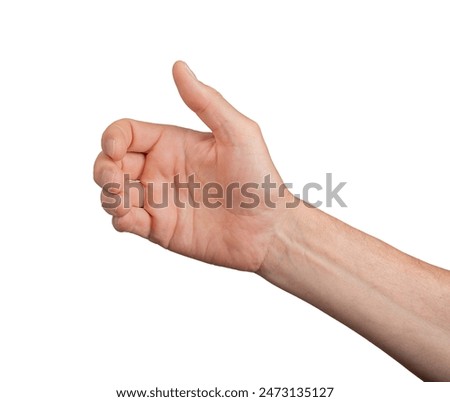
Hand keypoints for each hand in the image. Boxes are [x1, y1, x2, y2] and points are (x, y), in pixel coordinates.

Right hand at [94, 61, 295, 270]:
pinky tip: (134, 219)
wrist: (268, 229)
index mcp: (172, 143)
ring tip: (125, 202)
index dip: (112, 138)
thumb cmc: (259, 178)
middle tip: (115, 180)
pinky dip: (120, 219)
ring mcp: (158, 199)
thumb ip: (205, 102)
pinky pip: (125, 221)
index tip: (116, 150)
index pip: (126, 133)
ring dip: (108, 195)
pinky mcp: (159, 228)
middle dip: (103, 169)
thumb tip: (178, 66)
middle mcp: (161, 169)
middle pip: (110, 162)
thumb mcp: (238, 133)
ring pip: (112, 193)